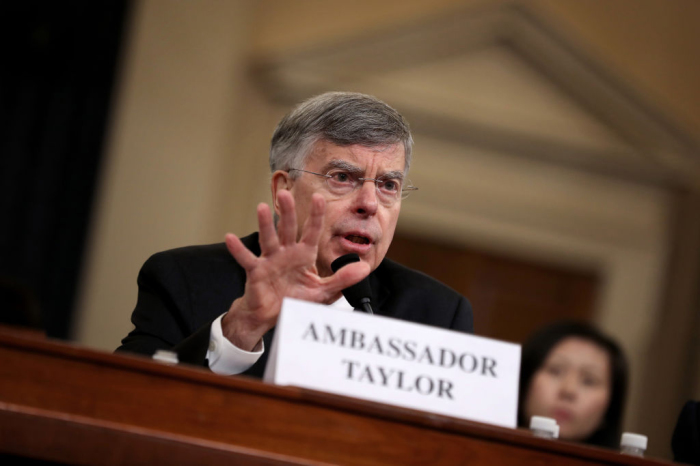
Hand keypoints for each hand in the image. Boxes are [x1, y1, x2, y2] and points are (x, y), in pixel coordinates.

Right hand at [221, 190, 369, 350]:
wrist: (273, 315)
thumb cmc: (296, 299)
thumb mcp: (323, 291)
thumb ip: (342, 279)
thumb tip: (365, 267)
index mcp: (304, 255)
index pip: (312, 232)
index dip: (316, 216)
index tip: (320, 198)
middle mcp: (287, 253)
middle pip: (288, 229)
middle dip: (288, 212)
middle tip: (286, 193)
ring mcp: (270, 261)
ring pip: (269, 239)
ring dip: (265, 224)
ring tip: (262, 208)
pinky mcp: (256, 272)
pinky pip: (247, 259)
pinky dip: (238, 249)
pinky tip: (230, 237)